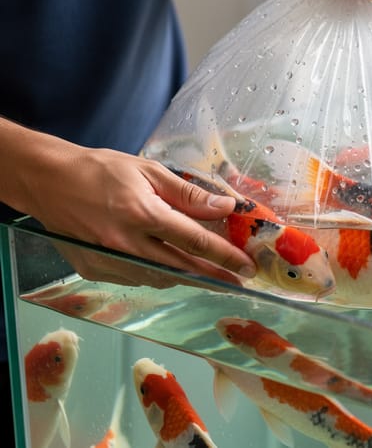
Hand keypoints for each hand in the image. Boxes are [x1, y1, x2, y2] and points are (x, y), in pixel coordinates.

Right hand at [19, 141, 255, 286]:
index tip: (246, 267)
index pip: (195, 241)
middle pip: (181, 268)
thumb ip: (189, 194)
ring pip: (159, 278)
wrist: (46, 180)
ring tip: (206, 271)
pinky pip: (136, 279)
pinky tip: (166, 264)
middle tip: (237, 281)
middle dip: (214, 277)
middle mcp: (125, 243)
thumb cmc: (99, 170)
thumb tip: (225, 206)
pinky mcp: (94, 270)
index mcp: (142, 213)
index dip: (225, 257)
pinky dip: (156, 273)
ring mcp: (108, 260)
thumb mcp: (149, 171)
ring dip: (185, 276)